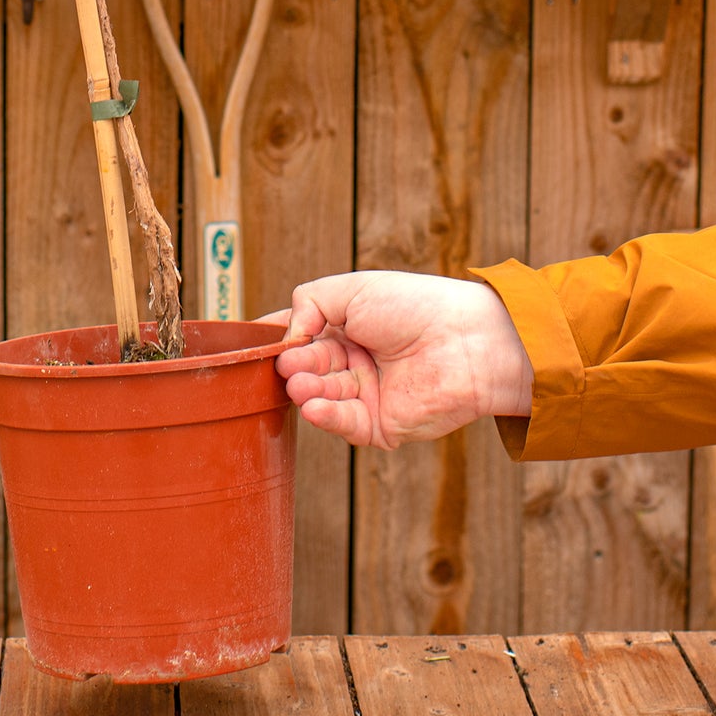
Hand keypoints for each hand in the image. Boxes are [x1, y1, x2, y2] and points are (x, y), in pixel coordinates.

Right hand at [263, 272, 533, 448]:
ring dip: (304, 390)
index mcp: (347, 326)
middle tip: (286, 363)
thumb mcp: (352, 289)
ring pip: (320, 396)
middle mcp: (354, 361)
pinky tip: (311, 404)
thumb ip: (308, 303)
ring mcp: (366, 394)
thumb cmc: (415, 306)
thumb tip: (285, 335)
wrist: (467, 342)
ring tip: (297, 382)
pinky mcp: (380, 425)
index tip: (248, 343)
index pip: (300, 334)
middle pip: (306, 367)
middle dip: (292, 365)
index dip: (276, 338)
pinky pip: (343, 423)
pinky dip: (324, 415)